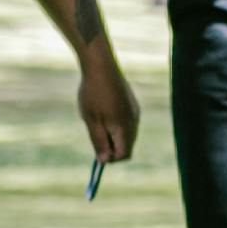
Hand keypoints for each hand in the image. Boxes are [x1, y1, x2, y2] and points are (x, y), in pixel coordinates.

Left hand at [78, 40, 139, 166]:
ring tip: (97, 118)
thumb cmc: (93, 94)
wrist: (101, 66)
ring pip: (126, 133)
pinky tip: (103, 108)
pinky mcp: (132, 103)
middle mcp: (134, 121)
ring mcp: (135, 111)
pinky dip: (115, 123)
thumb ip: (99, 142)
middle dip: (111, 146)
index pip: (124, 154)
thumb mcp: (92, 121)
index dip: (111, 158)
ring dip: (112, 134)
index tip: (96, 151)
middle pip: (126, 145)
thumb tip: (105, 161)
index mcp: (125, 128)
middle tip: (94, 132)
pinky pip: (126, 122)